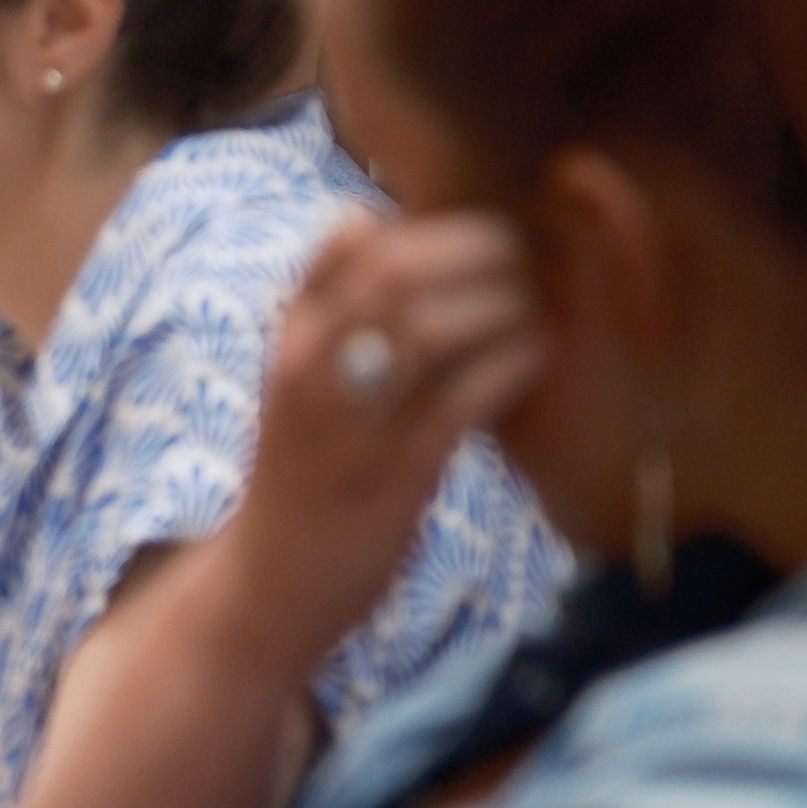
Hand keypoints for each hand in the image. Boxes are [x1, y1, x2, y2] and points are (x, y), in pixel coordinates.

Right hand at [221, 213, 549, 673]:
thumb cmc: (302, 477)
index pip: (343, 241)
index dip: (419, 221)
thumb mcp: (302, 384)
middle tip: (522, 256)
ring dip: (495, 304)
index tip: (469, 233)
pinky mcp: (393, 474)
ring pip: (425, 328)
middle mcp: (309, 370)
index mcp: (289, 340)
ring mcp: (349, 422)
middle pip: (391, 270)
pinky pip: (461, 399)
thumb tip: (392, 247)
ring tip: (533, 306)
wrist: (268, 586)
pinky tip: (538, 356)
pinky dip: (510, 365)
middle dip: (468, 249)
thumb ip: (340, 321)